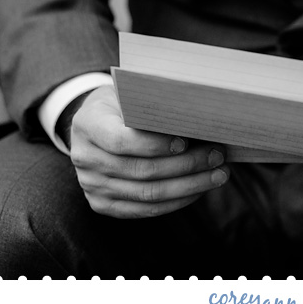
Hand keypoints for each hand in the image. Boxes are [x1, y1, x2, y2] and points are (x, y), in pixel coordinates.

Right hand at [69, 84, 229, 217]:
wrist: (93, 126)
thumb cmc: (120, 105)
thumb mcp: (128, 94)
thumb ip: (151, 106)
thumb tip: (198, 119)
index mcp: (87, 125)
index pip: (121, 141)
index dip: (156, 145)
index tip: (186, 140)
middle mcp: (85, 158)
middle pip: (142, 171)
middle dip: (186, 165)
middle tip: (217, 155)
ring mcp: (91, 185)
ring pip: (148, 194)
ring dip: (189, 186)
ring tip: (218, 174)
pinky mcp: (102, 204)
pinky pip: (145, 209)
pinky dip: (177, 201)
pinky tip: (199, 189)